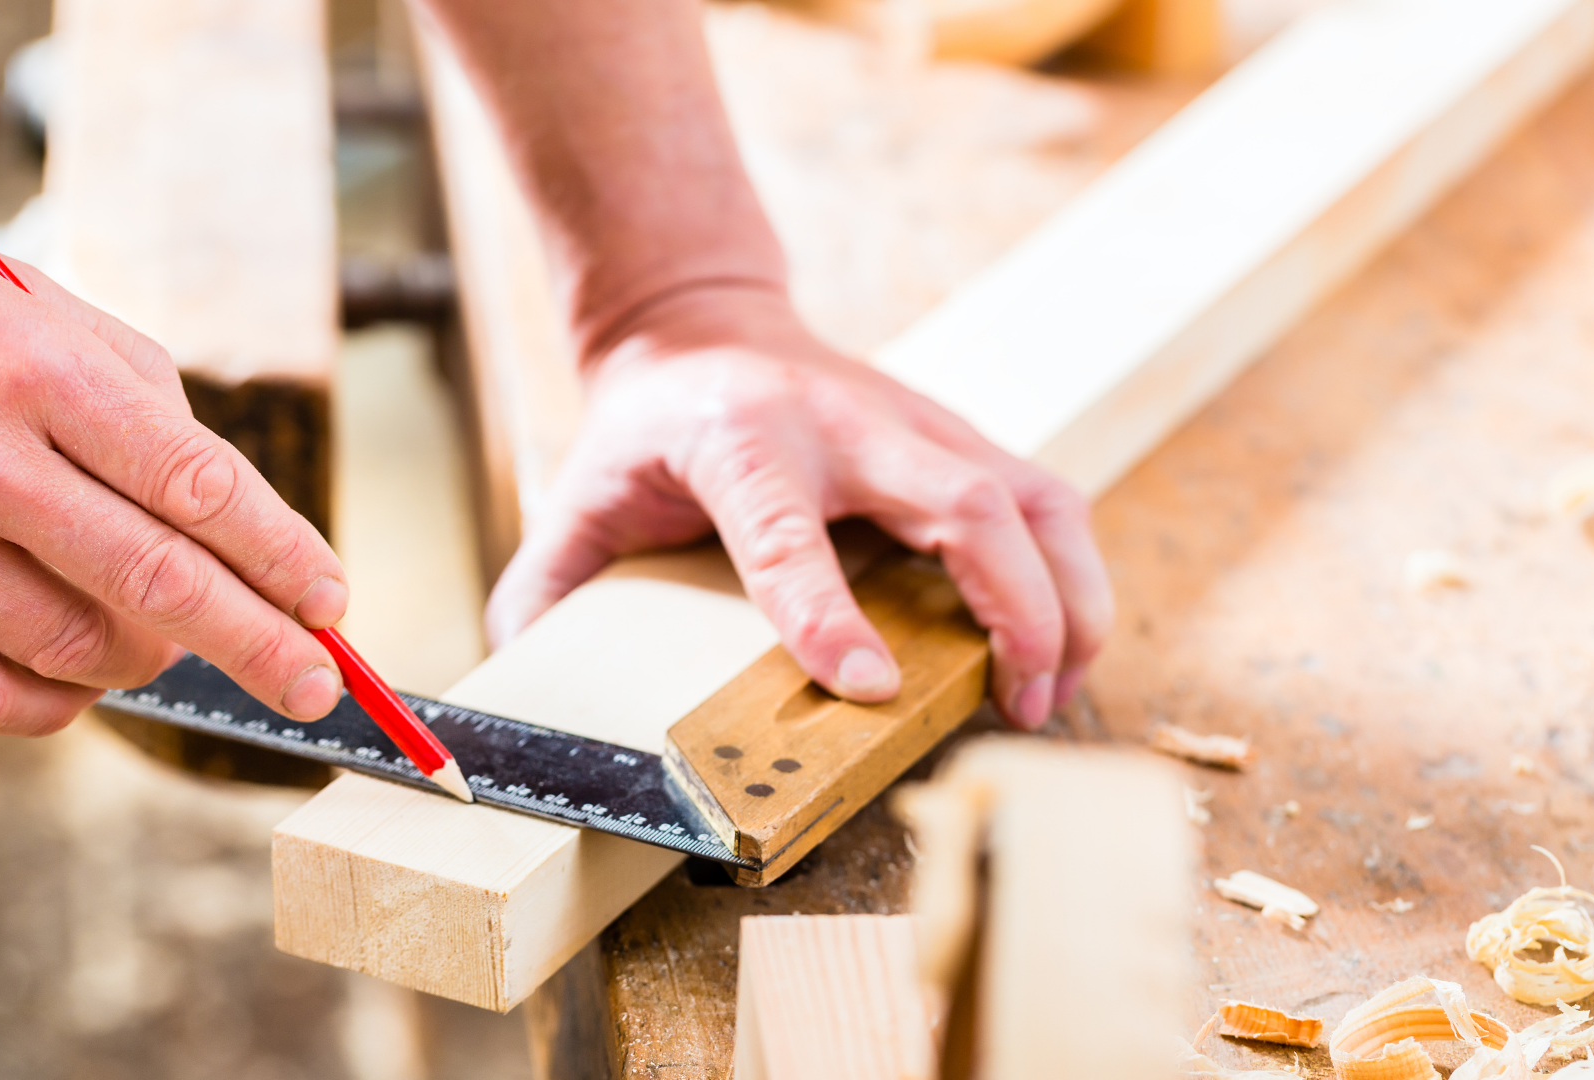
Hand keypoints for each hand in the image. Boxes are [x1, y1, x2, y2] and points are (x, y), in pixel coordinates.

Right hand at [0, 200, 347, 733]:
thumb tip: (224, 498)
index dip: (284, 554)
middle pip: (161, 584)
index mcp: (37, 371)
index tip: (333, 598)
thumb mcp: (27, 299)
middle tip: (321, 684)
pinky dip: (62, 704)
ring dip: (154, 661)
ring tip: (171, 640)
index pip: (199, 485)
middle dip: (264, 644)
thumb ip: (136, 390)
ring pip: (82, 650)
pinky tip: (87, 676)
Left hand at [484, 286, 1112, 727]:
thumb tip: (521, 676)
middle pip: (964, 506)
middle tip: (1018, 703)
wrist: (704, 320)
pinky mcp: (957, 434)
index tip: (869, 689)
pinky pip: (1046, 499)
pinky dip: (1072, 572)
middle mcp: (846, 425)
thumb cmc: (648, 425)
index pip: (789, 534)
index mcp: (742, 442)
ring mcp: (916, 422)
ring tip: (1057, 686)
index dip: (827, 613)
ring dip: (1069, 597)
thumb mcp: (578, 495)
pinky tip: (1065, 639)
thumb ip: (547, 584)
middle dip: (1015, 610)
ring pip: (1035, 497)